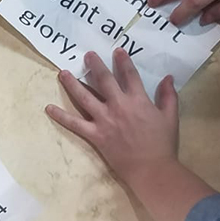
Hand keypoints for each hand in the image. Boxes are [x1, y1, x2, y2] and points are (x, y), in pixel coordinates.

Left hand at [46, 50, 179, 182]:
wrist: (151, 169)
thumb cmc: (162, 144)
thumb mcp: (170, 117)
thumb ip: (169, 95)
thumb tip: (168, 77)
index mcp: (138, 100)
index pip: (129, 75)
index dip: (123, 61)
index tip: (117, 50)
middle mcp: (118, 105)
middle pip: (103, 80)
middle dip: (95, 65)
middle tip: (87, 55)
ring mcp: (104, 120)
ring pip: (84, 97)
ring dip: (72, 83)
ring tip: (63, 73)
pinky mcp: (95, 135)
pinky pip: (75, 123)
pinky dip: (61, 116)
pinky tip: (49, 108)